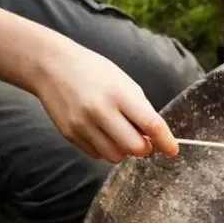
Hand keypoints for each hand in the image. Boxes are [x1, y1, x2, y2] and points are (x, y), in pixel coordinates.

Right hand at [28, 40, 177, 162]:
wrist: (51, 66)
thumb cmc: (95, 73)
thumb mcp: (124, 83)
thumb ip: (141, 110)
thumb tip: (157, 138)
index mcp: (119, 94)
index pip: (151, 124)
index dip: (166, 141)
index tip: (172, 150)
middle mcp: (100, 110)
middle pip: (135, 148)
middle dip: (144, 148)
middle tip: (142, 139)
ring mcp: (82, 124)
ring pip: (115, 156)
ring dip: (124, 150)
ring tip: (119, 133)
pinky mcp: (70, 134)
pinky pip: (97, 154)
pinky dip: (105, 148)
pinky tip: (100, 132)